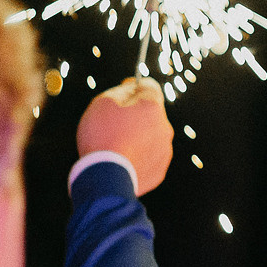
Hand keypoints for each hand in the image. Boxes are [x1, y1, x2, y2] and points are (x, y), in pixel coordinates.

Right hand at [78, 78, 173, 194]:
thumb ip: (122, 90)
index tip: (126, 90)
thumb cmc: (102, 136)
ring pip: (151, 136)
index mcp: (152, 107)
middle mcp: (165, 126)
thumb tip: (133, 87)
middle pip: (151, 113)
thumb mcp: (103, 102)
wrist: (106, 179)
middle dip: (136, 115)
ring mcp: (164, 150)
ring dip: (138, 137)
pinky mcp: (159, 170)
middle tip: (113, 125)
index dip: (136, 86)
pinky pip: (149, 157)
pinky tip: (122, 161)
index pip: (150, 86)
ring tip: (116, 146)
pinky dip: (138, 156)